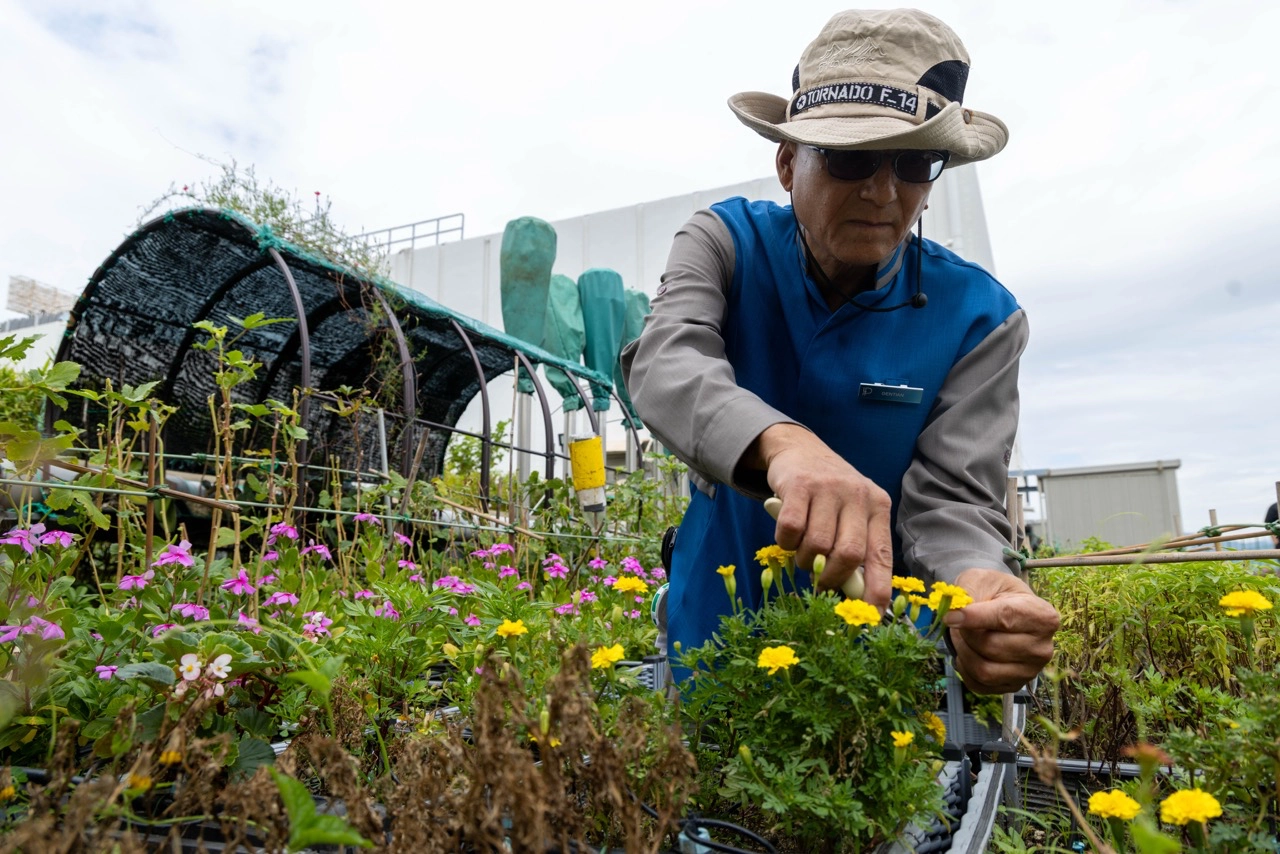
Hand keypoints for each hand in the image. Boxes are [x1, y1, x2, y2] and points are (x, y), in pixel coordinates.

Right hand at [747, 424, 891, 607]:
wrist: (800, 449)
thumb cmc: (829, 494)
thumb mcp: (851, 513)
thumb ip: (857, 547)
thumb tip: (858, 596)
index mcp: (877, 506)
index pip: (882, 555)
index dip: (877, 589)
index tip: (871, 615)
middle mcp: (857, 495)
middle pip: (849, 553)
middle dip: (832, 578)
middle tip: (820, 584)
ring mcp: (827, 488)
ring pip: (817, 545)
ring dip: (804, 560)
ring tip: (802, 554)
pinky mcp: (798, 485)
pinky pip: (791, 530)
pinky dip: (785, 543)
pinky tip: (787, 538)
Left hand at [943, 568, 1058, 693]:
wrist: (1004, 607)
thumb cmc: (996, 591)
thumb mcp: (981, 579)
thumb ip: (968, 591)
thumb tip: (953, 614)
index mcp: (1042, 616)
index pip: (1005, 619)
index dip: (974, 618)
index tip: (949, 616)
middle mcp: (1042, 647)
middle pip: (990, 646)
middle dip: (965, 633)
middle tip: (958, 622)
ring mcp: (1030, 671)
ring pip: (984, 670)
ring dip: (963, 652)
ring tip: (962, 636)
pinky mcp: (1014, 686)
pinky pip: (980, 685)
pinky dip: (965, 669)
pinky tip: (968, 652)